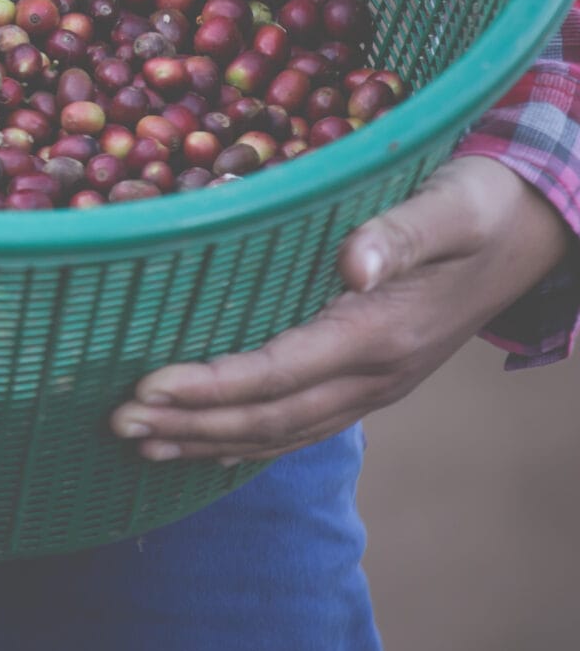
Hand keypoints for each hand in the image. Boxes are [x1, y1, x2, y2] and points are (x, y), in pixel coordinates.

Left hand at [111, 156, 572, 463]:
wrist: (534, 231)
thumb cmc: (481, 205)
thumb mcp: (449, 206)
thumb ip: (399, 233)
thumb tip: (354, 261)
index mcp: (381, 333)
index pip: (278, 372)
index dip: (210, 386)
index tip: (144, 386)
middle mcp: (377, 375)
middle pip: (269, 416)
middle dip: (190, 423)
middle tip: (117, 423)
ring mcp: (377, 388)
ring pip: (282, 431)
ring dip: (208, 440)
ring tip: (140, 442)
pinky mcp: (372, 383)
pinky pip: (303, 426)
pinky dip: (248, 442)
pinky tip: (202, 445)